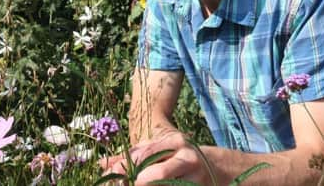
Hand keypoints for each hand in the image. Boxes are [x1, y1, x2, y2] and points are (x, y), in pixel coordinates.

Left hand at [99, 131, 217, 185]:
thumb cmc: (181, 158)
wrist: (221, 169)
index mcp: (175, 141)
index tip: (111, 176)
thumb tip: (102, 164)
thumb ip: (132, 156)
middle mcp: (186, 158)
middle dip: (136, 182)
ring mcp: (194, 178)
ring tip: (137, 184)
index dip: (125, 167)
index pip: (145, 154)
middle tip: (120, 185)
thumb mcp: (159, 150)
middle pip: (156, 174)